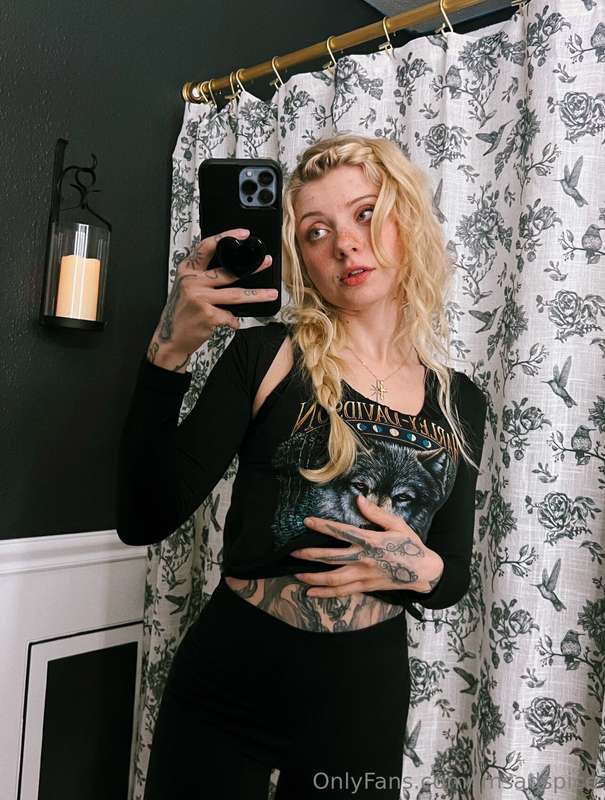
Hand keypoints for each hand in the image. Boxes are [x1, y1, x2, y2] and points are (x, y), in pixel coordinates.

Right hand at [147, 228, 276, 365]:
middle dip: (252, 268)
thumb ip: (202, 275)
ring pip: (236, 295)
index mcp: (187, 270)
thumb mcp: (186, 287)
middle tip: (267, 263)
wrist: (171, 338)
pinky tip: (231, 322)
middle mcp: (192, 281)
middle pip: (228, 271)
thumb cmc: (181, 313)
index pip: (206, 247)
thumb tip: (231, 268)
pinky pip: (230, 316)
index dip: (225, 237)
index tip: (242, 234)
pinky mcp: (208, 315)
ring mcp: (200, 298)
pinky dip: (234, 321)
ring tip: (271, 294)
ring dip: (256, 295)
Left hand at [289, 495, 435, 597]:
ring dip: (313, 577)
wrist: (424, 572)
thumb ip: (376, 513)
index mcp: (370, 541)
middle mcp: (364, 559)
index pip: (341, 532)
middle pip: (330, 558)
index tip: (307, 521)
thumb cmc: (410, 545)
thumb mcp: (397, 525)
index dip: (323, 526)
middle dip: (309, 555)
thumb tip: (359, 500)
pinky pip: (342, 592)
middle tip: (293, 552)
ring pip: (332, 579)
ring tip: (296, 574)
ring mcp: (363, 576)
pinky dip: (325, 593)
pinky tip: (311, 593)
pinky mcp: (365, 587)